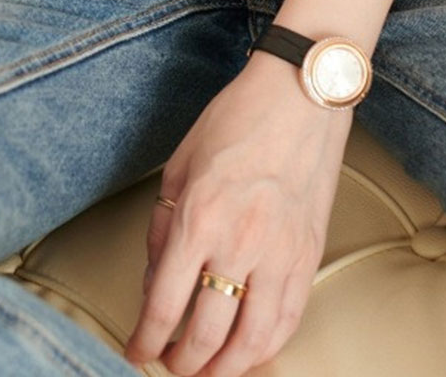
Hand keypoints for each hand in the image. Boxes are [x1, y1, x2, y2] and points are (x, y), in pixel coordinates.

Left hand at [123, 49, 351, 374]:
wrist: (299, 97)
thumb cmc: (236, 121)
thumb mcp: (178, 167)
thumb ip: (163, 230)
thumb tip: (155, 284)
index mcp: (199, 217)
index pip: (165, 303)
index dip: (147, 339)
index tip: (136, 352)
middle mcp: (240, 242)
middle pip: (207, 333)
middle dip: (182, 362)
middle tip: (170, 366)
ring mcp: (280, 253)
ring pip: (252, 340)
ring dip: (225, 368)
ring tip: (207, 372)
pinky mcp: (308, 256)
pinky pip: (288, 320)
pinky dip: (266, 348)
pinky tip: (249, 353)